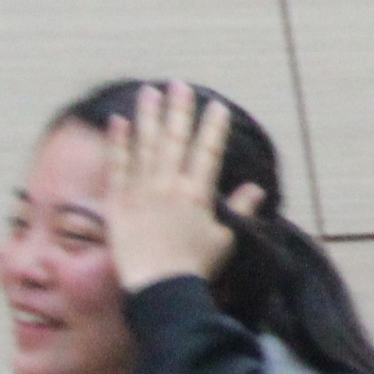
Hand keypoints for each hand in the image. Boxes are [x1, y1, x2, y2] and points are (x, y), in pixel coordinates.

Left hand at [106, 83, 263, 292]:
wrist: (160, 287)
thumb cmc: (196, 266)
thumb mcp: (225, 238)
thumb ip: (239, 210)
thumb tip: (256, 189)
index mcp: (198, 194)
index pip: (208, 152)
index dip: (213, 128)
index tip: (216, 107)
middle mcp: (169, 186)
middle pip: (175, 141)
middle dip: (180, 111)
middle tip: (181, 86)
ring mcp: (141, 192)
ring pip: (146, 146)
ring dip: (149, 117)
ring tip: (151, 92)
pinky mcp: (117, 203)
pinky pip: (116, 167)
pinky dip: (118, 143)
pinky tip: (119, 121)